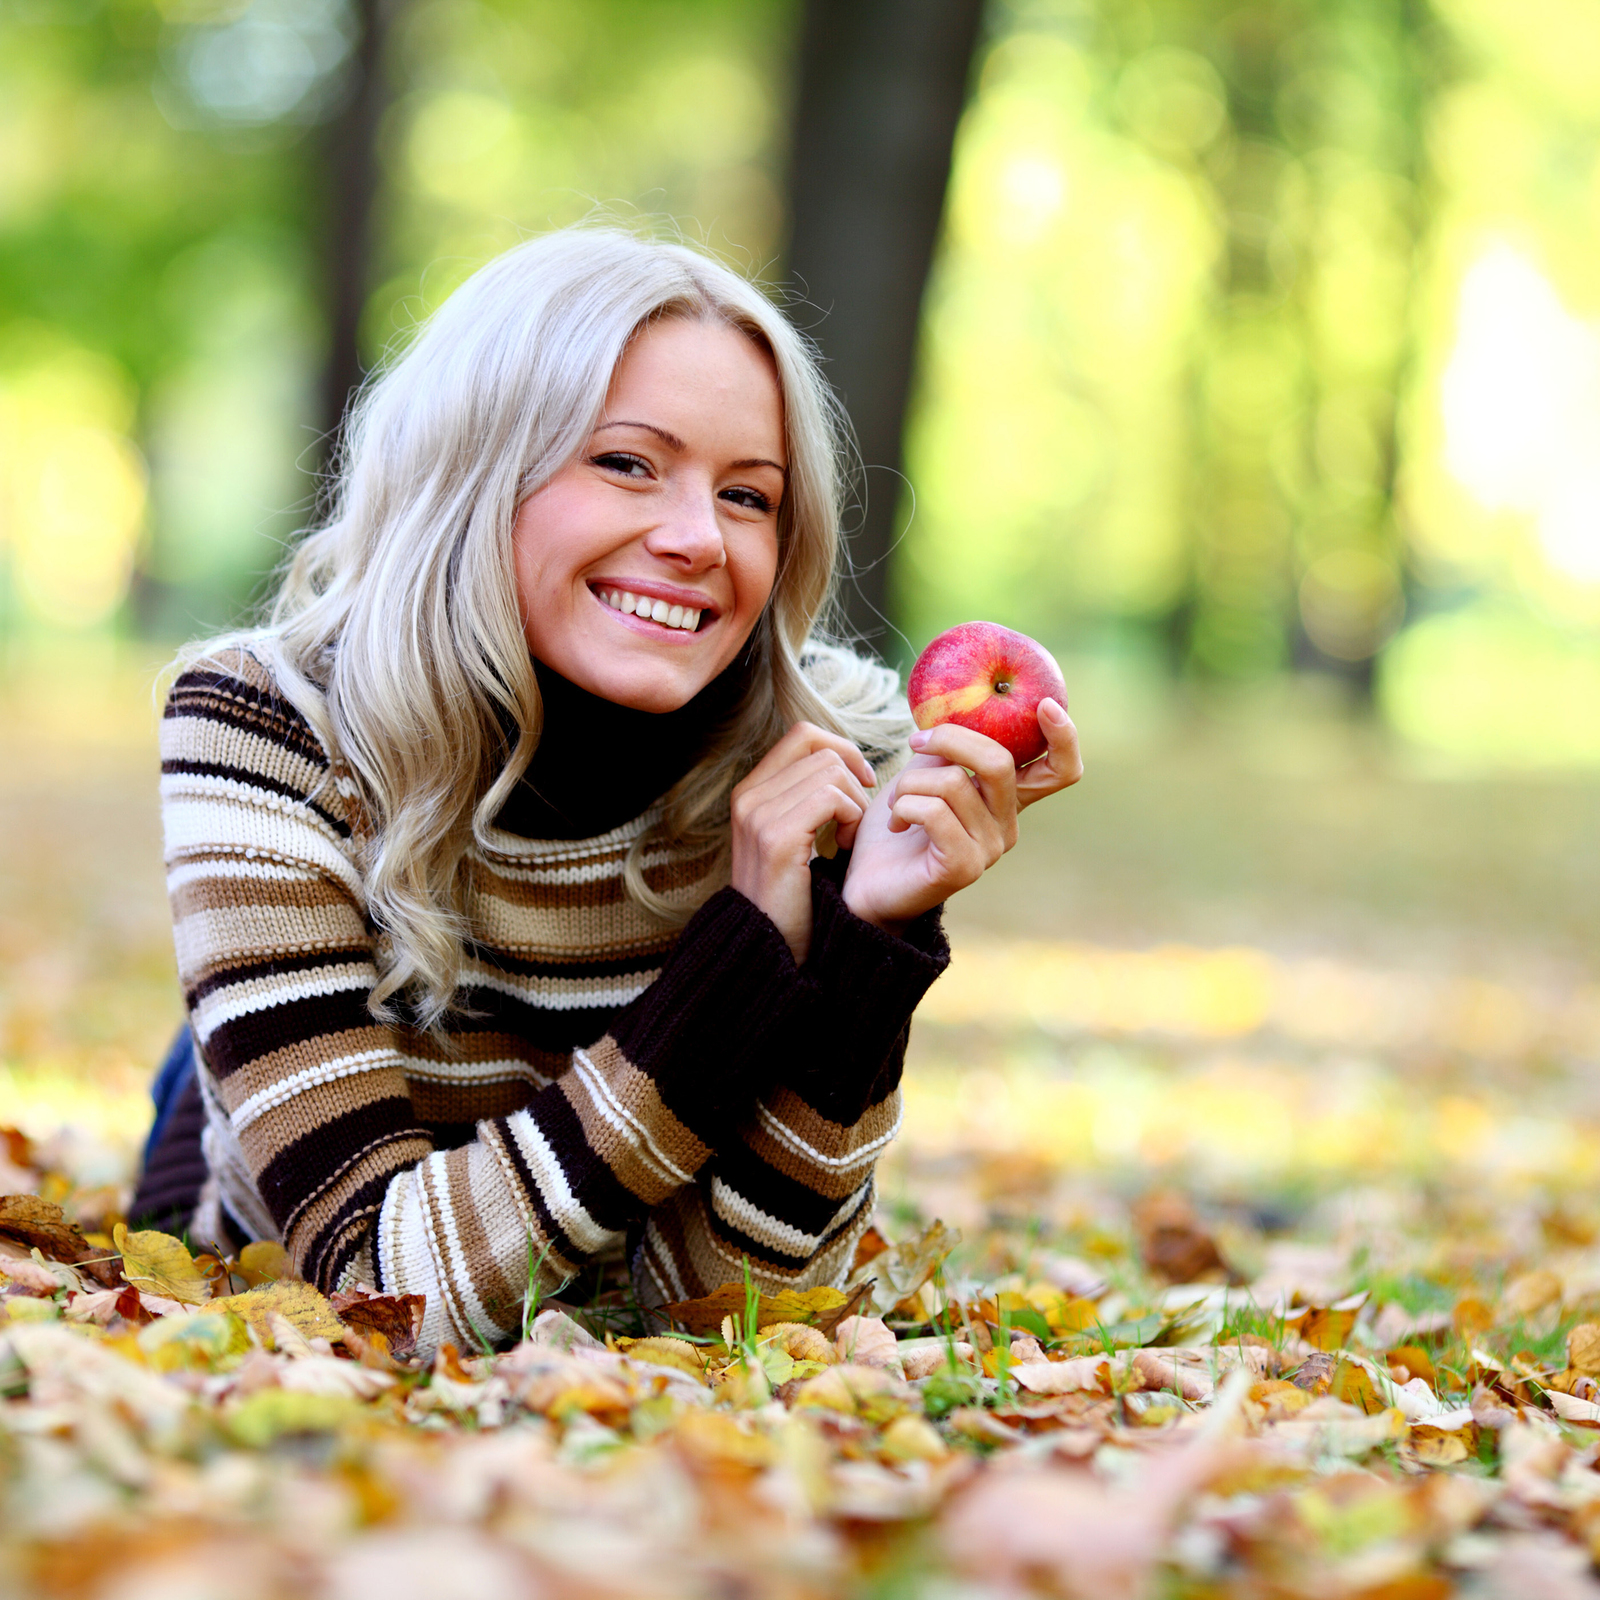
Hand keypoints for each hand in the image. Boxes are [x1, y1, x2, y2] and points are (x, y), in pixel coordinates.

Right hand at [731, 721, 876, 963]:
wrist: (770, 946)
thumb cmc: (791, 893)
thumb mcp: (791, 835)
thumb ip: (805, 796)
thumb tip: (847, 759)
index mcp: (750, 791)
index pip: (803, 735)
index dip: (841, 749)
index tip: (862, 782)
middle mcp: (748, 797)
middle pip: (821, 750)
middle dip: (853, 780)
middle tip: (855, 821)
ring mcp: (758, 815)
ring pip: (831, 771)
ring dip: (855, 803)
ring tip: (848, 838)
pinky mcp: (777, 838)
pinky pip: (832, 798)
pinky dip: (852, 817)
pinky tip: (845, 845)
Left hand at [842, 697, 1081, 933]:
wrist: (870, 884)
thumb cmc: (897, 825)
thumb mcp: (923, 774)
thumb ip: (948, 750)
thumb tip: (960, 715)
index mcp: (1005, 798)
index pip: (1061, 771)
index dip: (1064, 738)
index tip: (1045, 705)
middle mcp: (1007, 824)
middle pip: (999, 762)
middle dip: (951, 739)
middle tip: (916, 741)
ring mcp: (989, 849)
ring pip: (953, 784)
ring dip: (909, 783)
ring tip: (896, 802)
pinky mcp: (964, 868)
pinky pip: (934, 813)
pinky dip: (904, 807)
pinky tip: (896, 823)